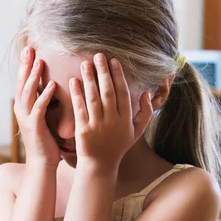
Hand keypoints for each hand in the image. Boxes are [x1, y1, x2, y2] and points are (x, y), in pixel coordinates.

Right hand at [13, 47, 60, 167]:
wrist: (43, 163)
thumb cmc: (47, 141)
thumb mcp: (45, 118)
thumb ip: (46, 103)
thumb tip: (53, 87)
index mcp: (24, 107)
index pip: (23, 82)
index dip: (25, 66)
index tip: (30, 49)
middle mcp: (22, 110)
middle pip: (22, 83)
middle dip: (25, 65)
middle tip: (30, 48)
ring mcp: (26, 118)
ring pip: (28, 93)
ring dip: (34, 76)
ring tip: (39, 62)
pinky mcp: (35, 126)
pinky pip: (39, 107)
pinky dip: (45, 95)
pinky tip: (53, 85)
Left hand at [69, 54, 152, 170]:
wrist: (100, 164)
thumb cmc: (119, 145)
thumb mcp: (137, 132)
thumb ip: (146, 113)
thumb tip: (146, 93)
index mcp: (126, 120)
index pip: (123, 93)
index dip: (118, 76)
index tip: (114, 61)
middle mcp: (113, 122)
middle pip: (108, 92)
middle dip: (103, 72)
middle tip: (99, 55)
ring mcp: (98, 126)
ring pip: (93, 98)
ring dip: (89, 78)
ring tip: (85, 63)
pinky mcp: (83, 130)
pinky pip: (80, 108)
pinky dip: (77, 94)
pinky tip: (74, 80)